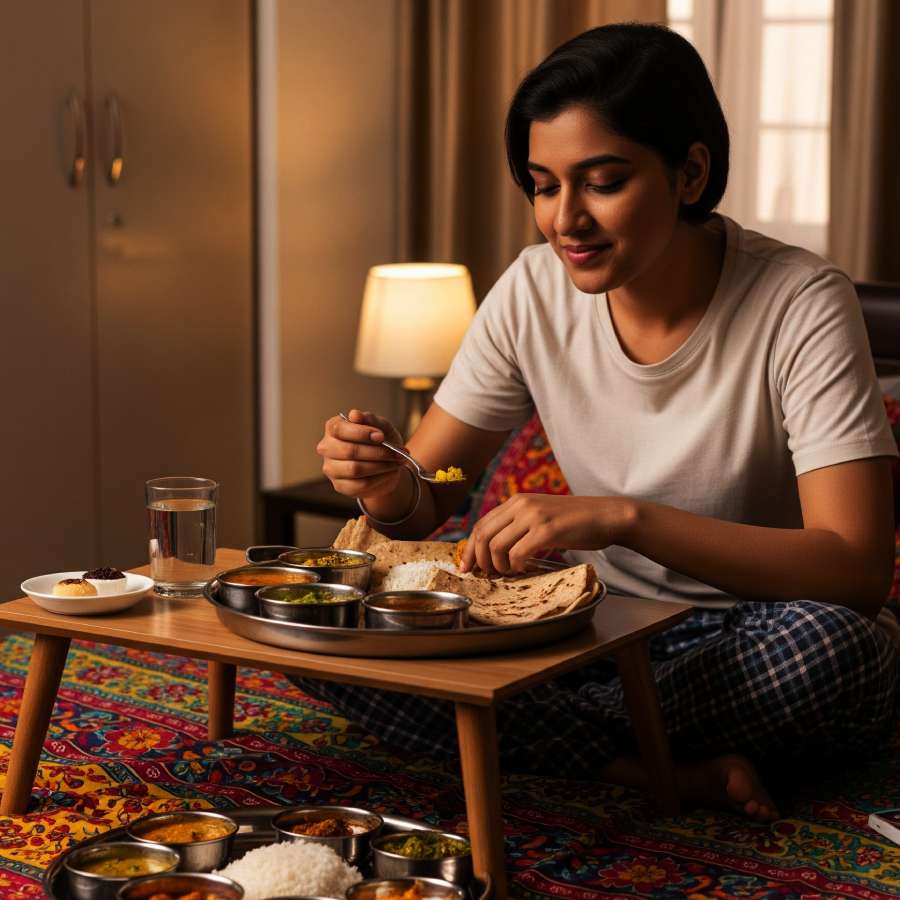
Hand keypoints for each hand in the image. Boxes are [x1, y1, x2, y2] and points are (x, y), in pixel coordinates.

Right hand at [317, 409, 407, 499]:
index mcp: (333, 428)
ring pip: (355, 469)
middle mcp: (327, 448)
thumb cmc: (379, 441)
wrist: (385, 464)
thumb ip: (370, 419)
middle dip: (377, 452)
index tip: (381, 436)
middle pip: (349, 451)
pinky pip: (360, 484)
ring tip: (396, 462)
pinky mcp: (340, 486)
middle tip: (396, 453)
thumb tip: (355, 414)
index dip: (362, 433)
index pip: (340, 429)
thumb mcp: (381, 426)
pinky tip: (390, 473)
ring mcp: (331, 469)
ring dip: (380, 466)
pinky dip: (380, 478)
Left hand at [460, 493, 633, 574]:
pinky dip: (516, 565)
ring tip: (510, 572)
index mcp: (517, 501)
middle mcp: (521, 505)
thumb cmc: (575, 522)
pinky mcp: (548, 530)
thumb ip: (519, 527)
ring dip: (499, 566)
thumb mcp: (541, 517)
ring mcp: (534, 516)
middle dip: (479, 560)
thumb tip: (494, 551)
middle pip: (482, 536)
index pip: (481, 525)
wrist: (607, 515)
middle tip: (488, 575)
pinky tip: (523, 568)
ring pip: (496, 546)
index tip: (467, 567)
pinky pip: (518, 553)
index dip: (470, 549)